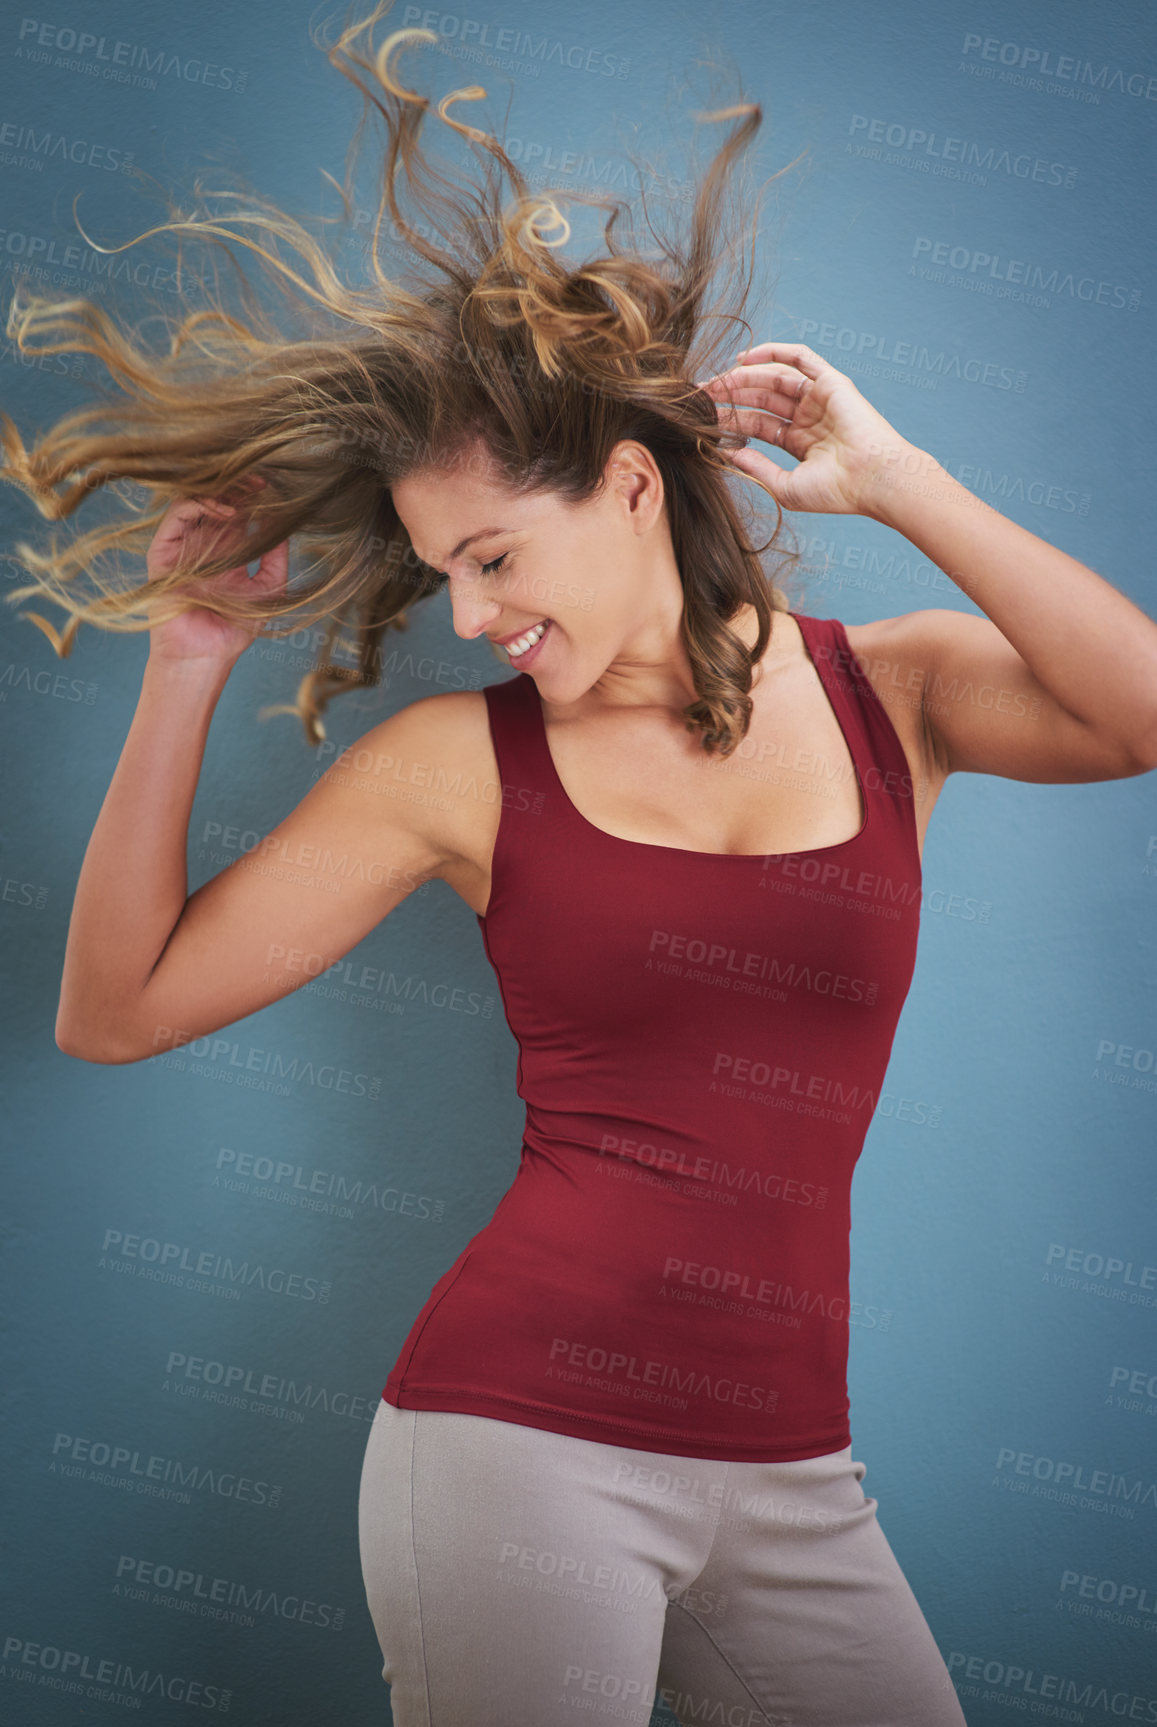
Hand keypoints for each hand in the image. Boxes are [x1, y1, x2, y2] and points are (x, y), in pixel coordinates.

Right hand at [146, 474, 287, 665]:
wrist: (204, 656)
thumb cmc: (234, 629)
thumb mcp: (268, 589)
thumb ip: (276, 559)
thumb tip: (286, 527)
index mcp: (227, 549)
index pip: (237, 509)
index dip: (253, 496)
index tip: (275, 488)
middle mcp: (203, 543)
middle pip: (216, 498)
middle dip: (238, 485)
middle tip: (261, 481)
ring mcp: (182, 545)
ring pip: (195, 500)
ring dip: (221, 490)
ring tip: (246, 492)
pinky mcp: (163, 552)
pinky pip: (177, 515)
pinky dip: (201, 504)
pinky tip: (227, 511)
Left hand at [702, 341, 917, 515]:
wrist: (873, 479)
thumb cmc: (836, 491)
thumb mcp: (785, 486)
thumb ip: (756, 467)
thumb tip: (727, 454)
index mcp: (801, 443)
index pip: (758, 424)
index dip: (731, 419)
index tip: (703, 419)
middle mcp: (809, 418)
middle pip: (761, 399)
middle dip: (731, 395)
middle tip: (699, 396)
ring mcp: (820, 398)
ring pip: (774, 379)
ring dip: (743, 377)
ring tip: (714, 382)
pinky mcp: (831, 382)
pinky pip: (799, 357)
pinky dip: (772, 352)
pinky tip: (744, 358)